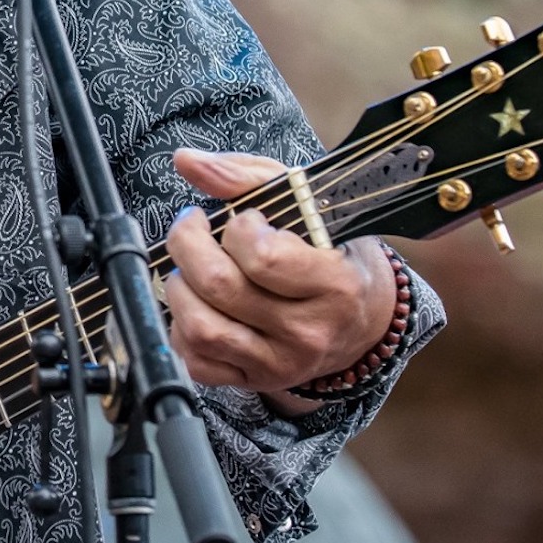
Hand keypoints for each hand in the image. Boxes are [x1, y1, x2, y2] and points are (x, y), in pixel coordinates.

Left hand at [161, 148, 397, 414]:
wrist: (362, 319)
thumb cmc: (330, 251)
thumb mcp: (304, 204)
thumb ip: (245, 177)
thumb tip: (186, 160)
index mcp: (334, 286)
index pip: (262, 257)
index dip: (238, 228)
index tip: (243, 219)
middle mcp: (307, 333)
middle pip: (219, 287)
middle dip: (188, 244)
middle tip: (192, 228)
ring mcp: (279, 364)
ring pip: (200, 329)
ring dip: (180, 288)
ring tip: (190, 268)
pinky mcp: (254, 382)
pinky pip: (197, 363)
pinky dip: (181, 331)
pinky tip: (197, 304)